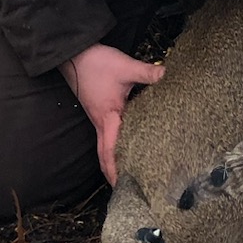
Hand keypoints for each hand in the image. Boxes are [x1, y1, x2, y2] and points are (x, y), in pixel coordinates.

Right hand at [62, 43, 163, 184]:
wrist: (74, 55)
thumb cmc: (97, 63)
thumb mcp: (125, 67)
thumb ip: (148, 73)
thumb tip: (168, 76)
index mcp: (108, 117)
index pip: (110, 151)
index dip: (115, 170)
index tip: (123, 187)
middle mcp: (100, 122)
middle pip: (104, 154)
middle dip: (114, 172)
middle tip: (128, 186)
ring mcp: (98, 118)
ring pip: (105, 145)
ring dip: (114, 159)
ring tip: (130, 171)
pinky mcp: (99, 111)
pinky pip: (106, 134)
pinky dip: (114, 145)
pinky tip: (127, 144)